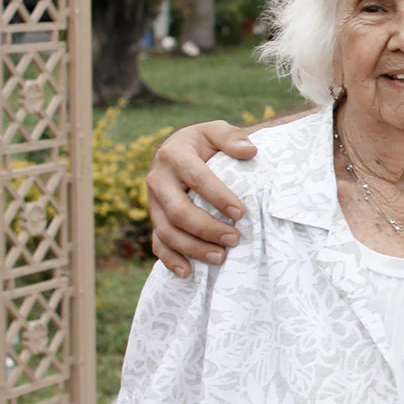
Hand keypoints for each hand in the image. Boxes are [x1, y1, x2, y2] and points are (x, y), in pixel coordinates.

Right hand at [146, 121, 257, 277]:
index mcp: (174, 156)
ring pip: (166, 231)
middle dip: (206, 228)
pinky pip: (157, 243)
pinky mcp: (153, 219)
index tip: (241, 213)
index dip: (218, 197)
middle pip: (178, 211)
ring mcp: (152, 202)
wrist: (179, 150)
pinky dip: (170, 260)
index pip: (197, 178)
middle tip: (234, 239)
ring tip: (220, 257)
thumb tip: (250, 151)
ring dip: (192, 248)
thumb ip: (231, 138)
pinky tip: (188, 273)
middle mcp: (158, 180)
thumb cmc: (204, 143)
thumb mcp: (216, 131)